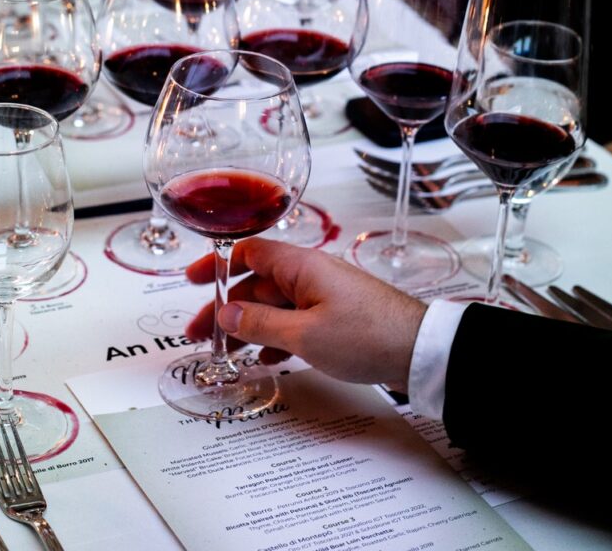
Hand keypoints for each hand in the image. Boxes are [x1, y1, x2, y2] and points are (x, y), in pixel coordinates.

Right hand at [186, 238, 426, 391]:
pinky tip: (266, 358)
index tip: (193, 281)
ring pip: (274, 305)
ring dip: (249, 326)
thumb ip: (260, 323)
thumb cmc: (366, 334)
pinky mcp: (335, 317)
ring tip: (226, 352)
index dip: (218, 264)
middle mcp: (310, 274)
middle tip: (200, 335)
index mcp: (301, 265)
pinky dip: (276, 337)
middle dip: (227, 307)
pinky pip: (294, 321)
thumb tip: (224, 312)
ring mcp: (323, 296)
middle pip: (257, 284)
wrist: (419, 350)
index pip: (250, 252)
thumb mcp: (304, 333)